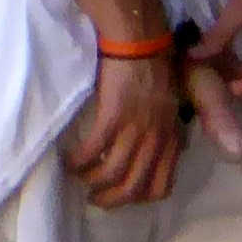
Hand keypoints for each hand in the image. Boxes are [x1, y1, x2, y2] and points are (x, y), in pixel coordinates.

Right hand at [64, 37, 182, 205]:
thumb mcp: (171, 106)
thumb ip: (166, 132)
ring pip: (111, 173)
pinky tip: (70, 160)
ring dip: (92, 182)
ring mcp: (135, 128)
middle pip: (133, 187)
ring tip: (81, 178)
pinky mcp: (113, 116)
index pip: (161, 186)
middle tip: (95, 198)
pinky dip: (79, 161)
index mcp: (171, 138)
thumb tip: (157, 154)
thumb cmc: (155, 69)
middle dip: (110, 200)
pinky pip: (92, 150)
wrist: (140, 41)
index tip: (123, 194)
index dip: (140, 198)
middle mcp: (156, 138)